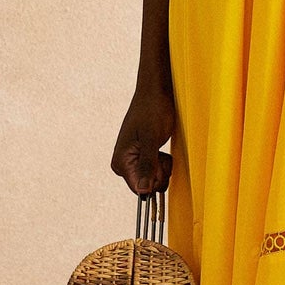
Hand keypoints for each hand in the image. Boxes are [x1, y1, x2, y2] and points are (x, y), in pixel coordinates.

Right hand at [112, 78, 174, 196]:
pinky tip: (161, 149)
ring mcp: (132, 161)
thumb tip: (143, 191)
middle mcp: (123, 164)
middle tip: (161, 152)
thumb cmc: (152, 110)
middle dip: (160, 172)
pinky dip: (163, 163)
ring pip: (154, 179)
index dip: (154, 180)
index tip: (159, 161)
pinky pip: (155, 171)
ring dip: (163, 167)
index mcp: (121, 162)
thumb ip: (147, 166)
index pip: (139, 189)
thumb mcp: (151, 139)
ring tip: (160, 148)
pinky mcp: (141, 157)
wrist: (155, 92)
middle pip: (148, 186)